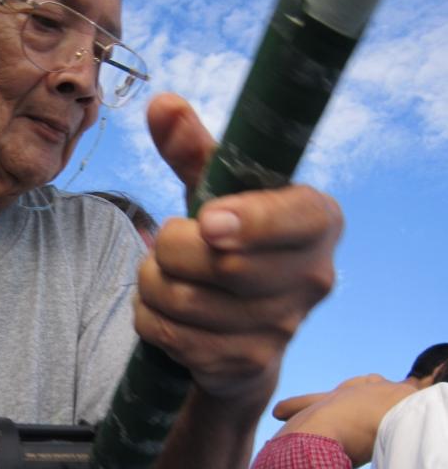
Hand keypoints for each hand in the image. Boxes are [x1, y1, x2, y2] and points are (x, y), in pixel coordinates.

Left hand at [135, 93, 341, 405]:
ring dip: (150, 283)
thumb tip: (161, 104)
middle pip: (222, 261)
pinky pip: (171, 336)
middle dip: (168, 248)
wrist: (242, 335)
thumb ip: (191, 148)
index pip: (293, 220)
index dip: (249, 221)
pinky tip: (165, 311)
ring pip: (185, 300)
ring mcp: (284, 327)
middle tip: (165, 243)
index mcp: (318, 220)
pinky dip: (149, 319)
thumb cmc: (230, 242)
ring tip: (161, 276)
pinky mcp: (249, 365)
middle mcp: (315, 277)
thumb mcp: (216, 191)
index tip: (208, 221)